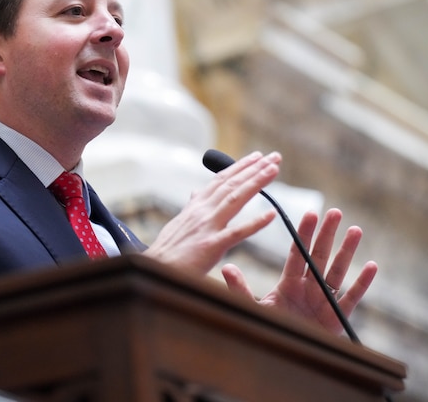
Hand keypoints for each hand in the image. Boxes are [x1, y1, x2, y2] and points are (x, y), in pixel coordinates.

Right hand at [144, 151, 281, 274]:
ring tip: (273, 170)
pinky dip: (255, 223)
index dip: (240, 166)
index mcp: (196, 206)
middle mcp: (202, 211)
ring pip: (236, 199)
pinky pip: (237, 233)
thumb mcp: (178, 223)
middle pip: (232, 184)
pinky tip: (272, 215)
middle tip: (274, 157)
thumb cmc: (167, 251)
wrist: (153, 270)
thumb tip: (196, 192)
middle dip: (255, 168)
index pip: (221, 180)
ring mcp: (207, 227)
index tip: (257, 156)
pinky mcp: (211, 246)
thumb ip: (191, 207)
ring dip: (256, 183)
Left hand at [221, 208, 377, 334]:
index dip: (304, 234)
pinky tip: (371, 266)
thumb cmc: (269, 332)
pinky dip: (362, 283)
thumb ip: (240, 288)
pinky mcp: (336, 317)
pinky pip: (351, 298)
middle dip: (327, 234)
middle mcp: (308, 288)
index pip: (297, 253)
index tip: (310, 214)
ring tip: (356, 230)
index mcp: (288, 284)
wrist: (284, 360)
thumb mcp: (253, 309)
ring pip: (338, 271)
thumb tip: (226, 267)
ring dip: (347, 252)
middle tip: (335, 212)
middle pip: (319, 256)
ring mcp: (323, 301)